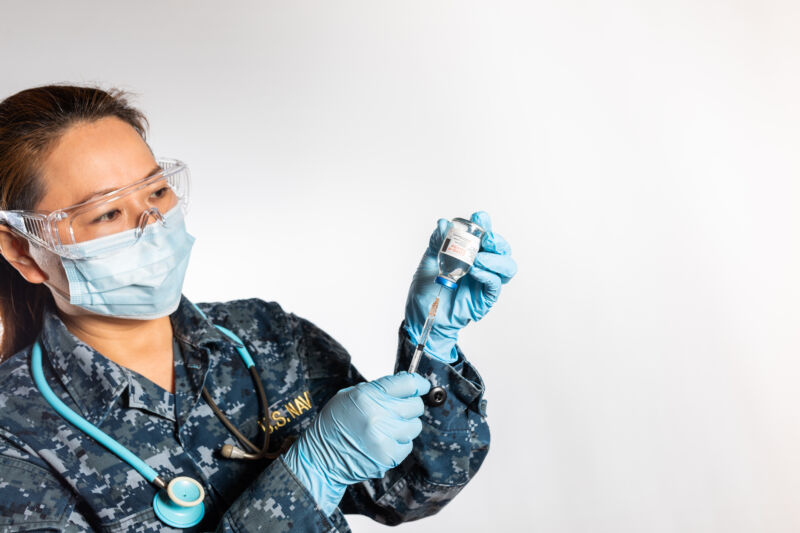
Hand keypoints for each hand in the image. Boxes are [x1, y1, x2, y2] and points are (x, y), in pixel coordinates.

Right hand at [283, 372, 430, 515]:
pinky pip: (408, 444)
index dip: (419, 383)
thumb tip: (404, 384)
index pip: (408, 383)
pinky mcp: (389, 456)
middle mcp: (378, 415)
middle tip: (397, 409)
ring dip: (405, 425)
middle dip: (410, 405)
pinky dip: (399, 442)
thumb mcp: (348, 396)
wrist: (321, 458)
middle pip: (416, 405)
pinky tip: (384, 441)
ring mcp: (385, 437)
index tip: (422, 385)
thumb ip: (377, 389)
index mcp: (368, 396)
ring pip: (415, 426)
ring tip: (387, 427)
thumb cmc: (333, 426)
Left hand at [404, 211, 516, 362]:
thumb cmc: (426, 289)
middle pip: (502, 249)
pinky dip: (487, 275)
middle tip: (486, 239)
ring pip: (507, 267)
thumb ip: (437, 242)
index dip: (485, 224)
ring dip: (495, 259)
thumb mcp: (428, 261)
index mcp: (469, 252)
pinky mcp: (485, 298)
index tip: (479, 218)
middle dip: (498, 241)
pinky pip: (495, 284)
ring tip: (477, 260)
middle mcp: (481, 265)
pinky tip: (475, 271)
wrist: (421, 315)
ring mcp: (485, 282)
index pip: (484, 234)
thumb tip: (444, 224)